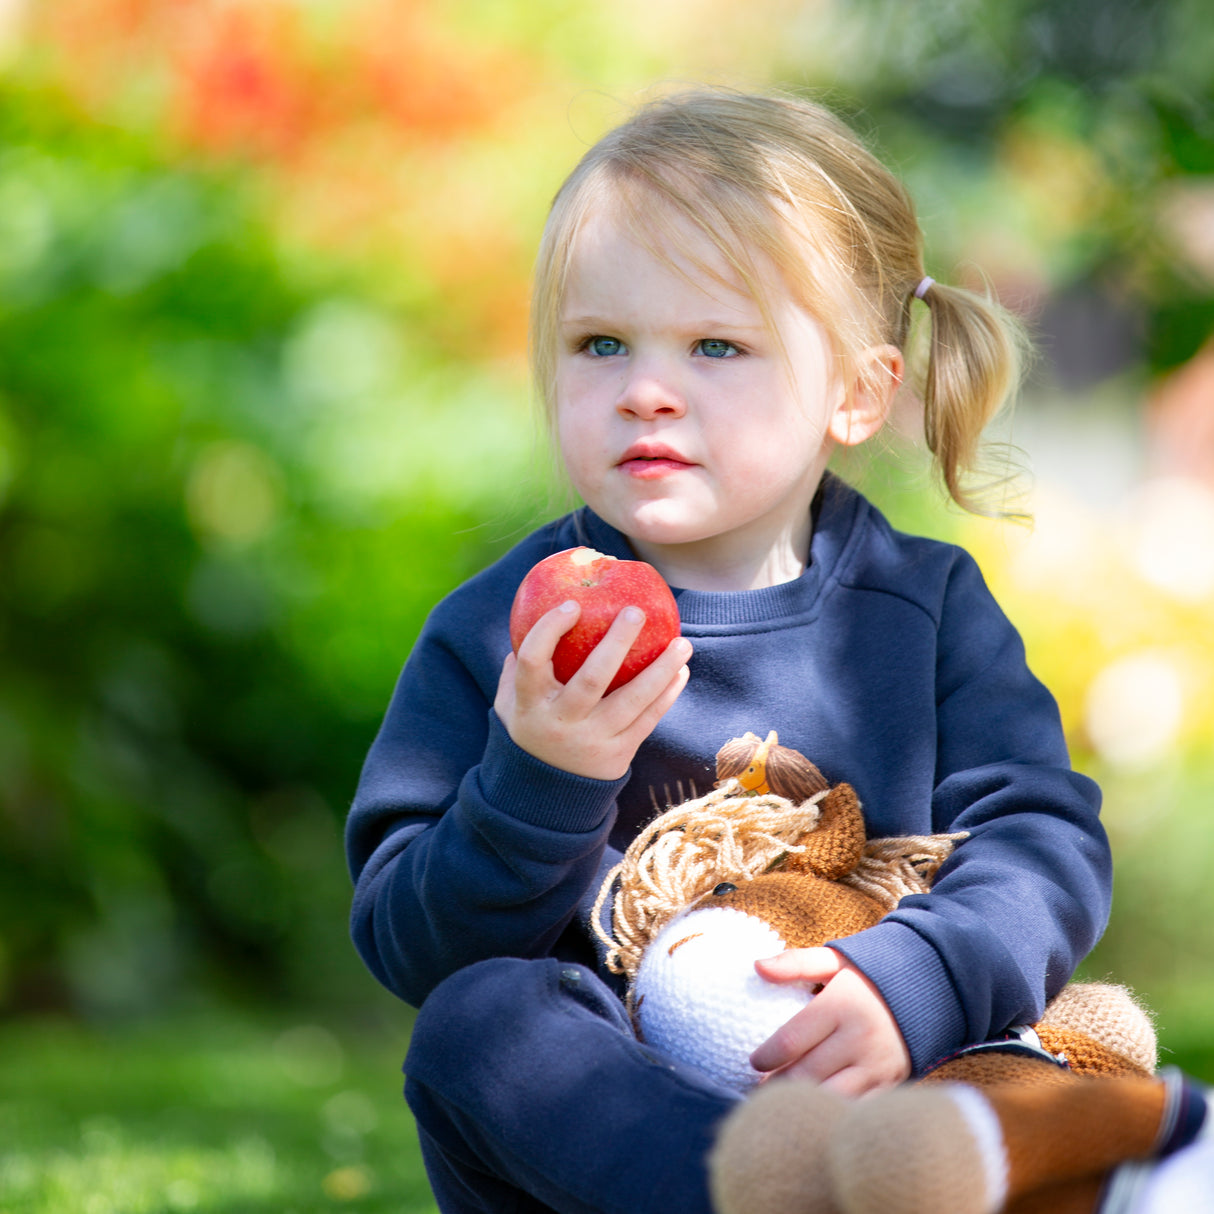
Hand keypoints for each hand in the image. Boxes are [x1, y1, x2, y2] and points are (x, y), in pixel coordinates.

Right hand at [494, 600, 691, 780]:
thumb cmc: (531, 729)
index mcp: (529, 703)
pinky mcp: (618, 755)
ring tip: (683, 643)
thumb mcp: (510, 702)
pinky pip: (648, 720)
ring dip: (661, 669)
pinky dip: (667, 695)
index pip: (533, 660)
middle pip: (591, 678)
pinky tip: (681, 672)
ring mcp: (592, 740)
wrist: (545, 796)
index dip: (550, 629)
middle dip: (617, 642)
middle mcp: (561, 722)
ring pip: (632, 701)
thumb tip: (533, 615)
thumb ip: (518, 665)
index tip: (573, 605)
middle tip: (636, 612)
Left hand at [749, 947, 910, 1097]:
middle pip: (806, 1075)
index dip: (765, 1057)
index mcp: (841, 1006)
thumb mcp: (835, 960)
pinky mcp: (890, 1085)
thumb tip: (757, 966)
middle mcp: (860, 1039)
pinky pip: (855, 1109)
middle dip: (777, 1085)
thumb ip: (796, 962)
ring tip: (783, 1101)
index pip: (791, 1040)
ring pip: (829, 1098)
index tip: (754, 1061)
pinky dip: (832, 1113)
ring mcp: (877, 1066)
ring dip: (802, 1103)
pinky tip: (816, 1109)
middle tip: (760, 1087)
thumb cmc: (870, 975)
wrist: (929, 990)